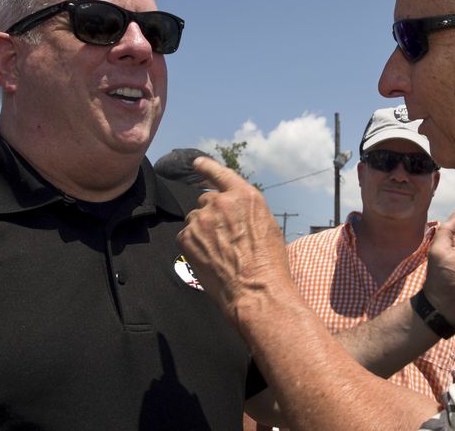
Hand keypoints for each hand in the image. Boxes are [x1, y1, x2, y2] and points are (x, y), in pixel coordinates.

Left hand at [176, 157, 289, 325]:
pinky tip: (209, 260)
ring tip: (219, 252)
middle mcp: (221, 202)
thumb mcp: (266, 225)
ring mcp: (202, 219)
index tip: (197, 163)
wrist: (256, 292)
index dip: (207, 167)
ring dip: (202, 230)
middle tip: (224, 238)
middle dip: (211, 215)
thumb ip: (245, 210)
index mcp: (245, 196)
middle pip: (206, 200)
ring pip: (195, 219)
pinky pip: (185, 236)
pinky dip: (193, 246)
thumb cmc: (268, 264)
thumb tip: (232, 209)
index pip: (220, 173)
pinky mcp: (187, 237)